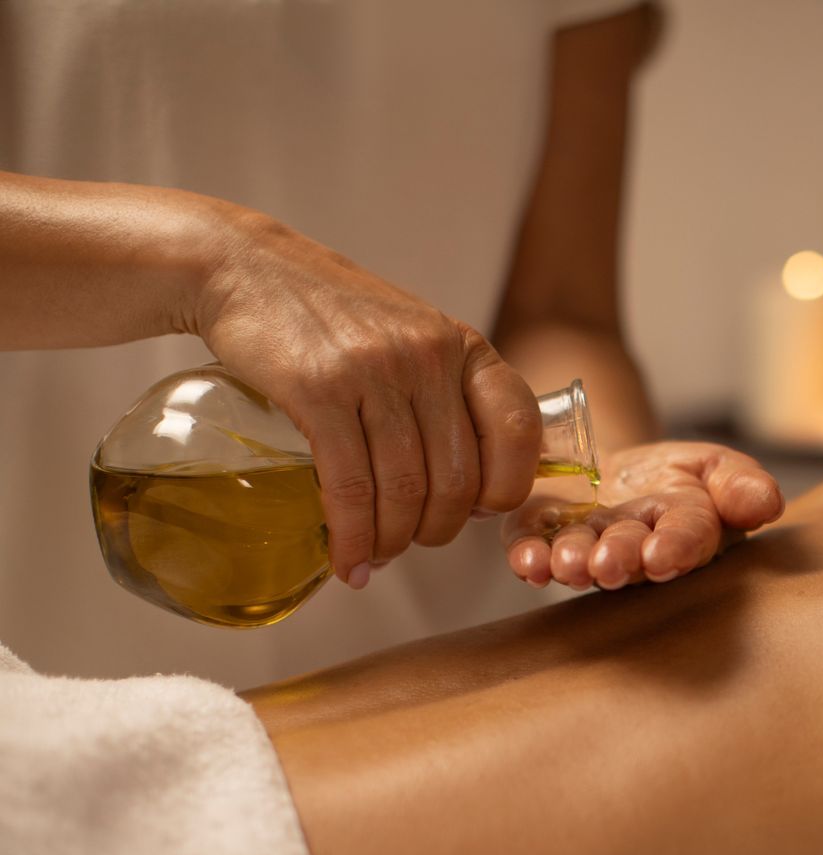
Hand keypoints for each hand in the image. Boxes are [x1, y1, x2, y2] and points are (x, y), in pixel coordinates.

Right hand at [194, 209, 540, 587]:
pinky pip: (350, 485)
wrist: (245, 268)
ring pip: (404, 490)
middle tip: (415, 542)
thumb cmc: (332, 315)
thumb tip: (473, 487)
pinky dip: (351, 536)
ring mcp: (375, 371)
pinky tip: (347, 558)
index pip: (518, 430)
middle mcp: (429, 356)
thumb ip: (447, 394)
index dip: (507, 486)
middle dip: (439, 529)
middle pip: (457, 478)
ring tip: (377, 556)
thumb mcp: (412, 336)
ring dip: (392, 541)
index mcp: (464, 346)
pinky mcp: (318, 390)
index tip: (479, 510)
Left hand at [502, 441, 784, 589]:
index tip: (662, 555)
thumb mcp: (714, 465)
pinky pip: (532, 548)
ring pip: (580, 557)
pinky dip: (529, 556)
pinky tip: (527, 561)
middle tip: (608, 564)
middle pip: (630, 554)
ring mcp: (584, 544)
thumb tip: (768, 505)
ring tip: (568, 562)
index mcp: (684, 528)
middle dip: (619, 559)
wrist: (609, 463)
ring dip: (573, 562)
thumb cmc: (671, 475)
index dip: (676, 548)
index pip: (687, 537)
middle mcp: (634, 545)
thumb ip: (740, 483)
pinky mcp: (539, 534)